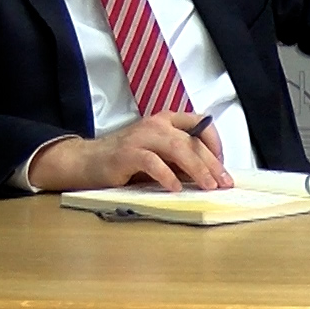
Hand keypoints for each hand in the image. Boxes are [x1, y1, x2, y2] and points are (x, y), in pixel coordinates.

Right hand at [28, 112, 231, 192]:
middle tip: (223, 181)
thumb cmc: (125, 160)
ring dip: (196, 169)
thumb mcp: (158, 155)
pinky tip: (175, 188)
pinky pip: (153, 162)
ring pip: (178, 149)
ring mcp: (141, 137)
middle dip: (212, 162)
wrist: (86, 162)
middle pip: (192, 140)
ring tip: (207, 186)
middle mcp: (156, 125)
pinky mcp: (126, 154)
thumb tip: (208, 174)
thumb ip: (180, 160)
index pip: (200, 123)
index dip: (215, 142)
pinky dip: (167, 176)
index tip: (223, 162)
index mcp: (166, 120)